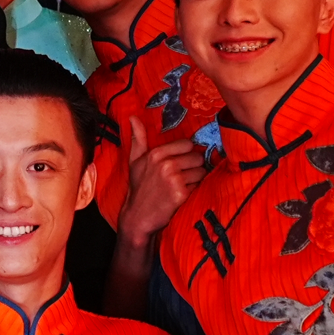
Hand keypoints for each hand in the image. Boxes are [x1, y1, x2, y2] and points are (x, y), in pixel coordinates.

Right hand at [117, 115, 206, 243]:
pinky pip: (199, 185)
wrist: (138, 217)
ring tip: (182, 186)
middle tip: (182, 176)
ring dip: (195, 179)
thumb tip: (133, 117)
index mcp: (156, 154)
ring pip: (201, 171)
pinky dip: (194, 190)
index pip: (187, 144)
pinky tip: (182, 195)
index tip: (180, 162)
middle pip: (197, 157)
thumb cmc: (138, 188)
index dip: (186, 154)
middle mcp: (166, 164)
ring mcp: (174, 179)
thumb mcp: (135, 161)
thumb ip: (138, 138)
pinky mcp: (181, 194)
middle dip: (193, 166)